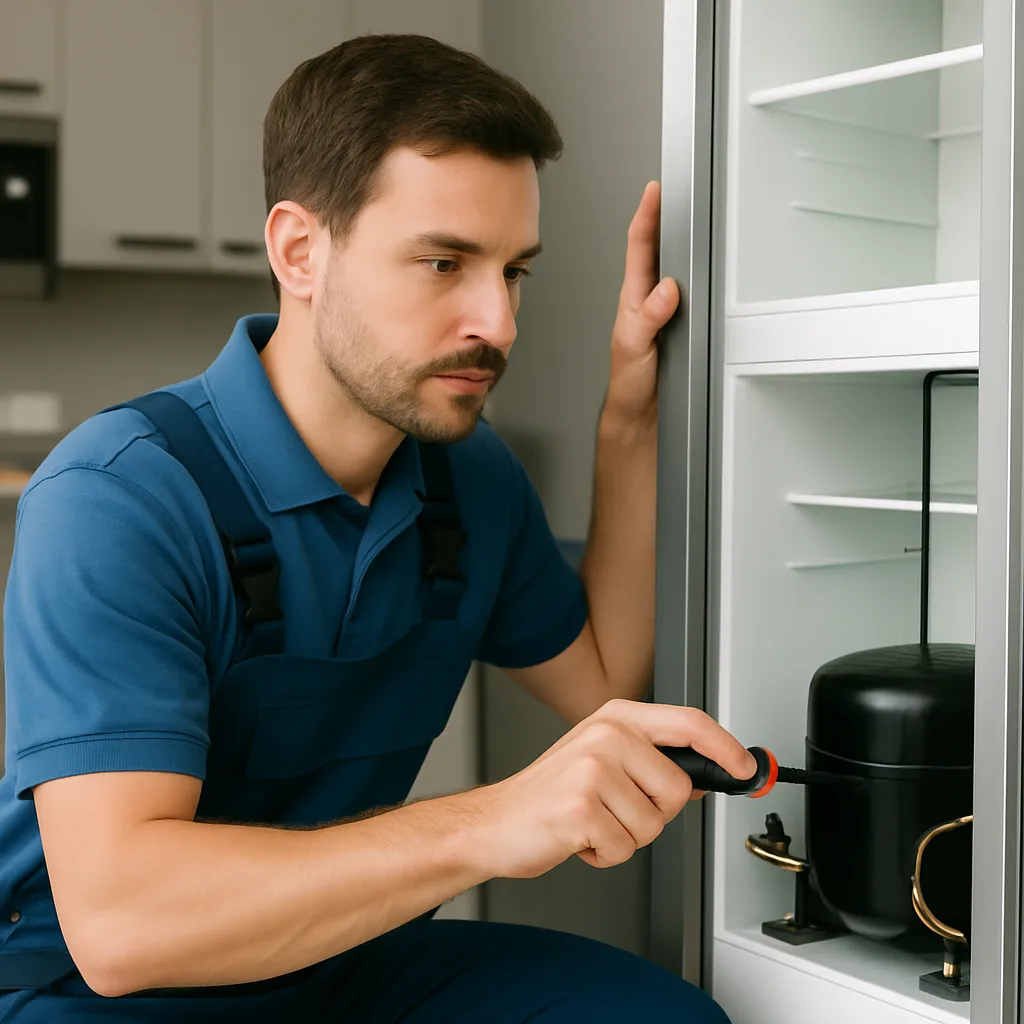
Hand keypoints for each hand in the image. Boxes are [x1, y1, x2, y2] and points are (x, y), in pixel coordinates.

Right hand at [459, 699, 754, 878]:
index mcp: (615, 717)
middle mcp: (606, 735)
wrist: (496, 822)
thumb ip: (654, 761)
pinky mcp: (582, 807)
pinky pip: (625, 848)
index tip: (745, 768)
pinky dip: (605, 856)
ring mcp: (593, 768)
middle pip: (678, 788)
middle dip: (655, 813)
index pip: (689, 723)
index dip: (726, 748)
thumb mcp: (603, 761)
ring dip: (626, 837)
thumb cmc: (550, 794)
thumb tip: (713, 773)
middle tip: (615, 809)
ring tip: (592, 822)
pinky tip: (579, 838)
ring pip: (654, 824)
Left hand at [605, 181, 681, 424]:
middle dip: (664, 216)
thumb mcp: (635, 347)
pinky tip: (705, 266)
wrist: (639, 413)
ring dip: (680, 241)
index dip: (646, 216)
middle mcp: (647, 299)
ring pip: (673, 267)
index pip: (640, 248)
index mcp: (633, 298)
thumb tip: (667, 289)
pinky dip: (697, 275)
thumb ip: (650, 318)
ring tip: (689, 214)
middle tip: (674, 189)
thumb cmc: (629, 382)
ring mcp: (663, 311)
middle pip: (657, 249)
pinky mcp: (678, 325)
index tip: (654, 190)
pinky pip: (690, 292)